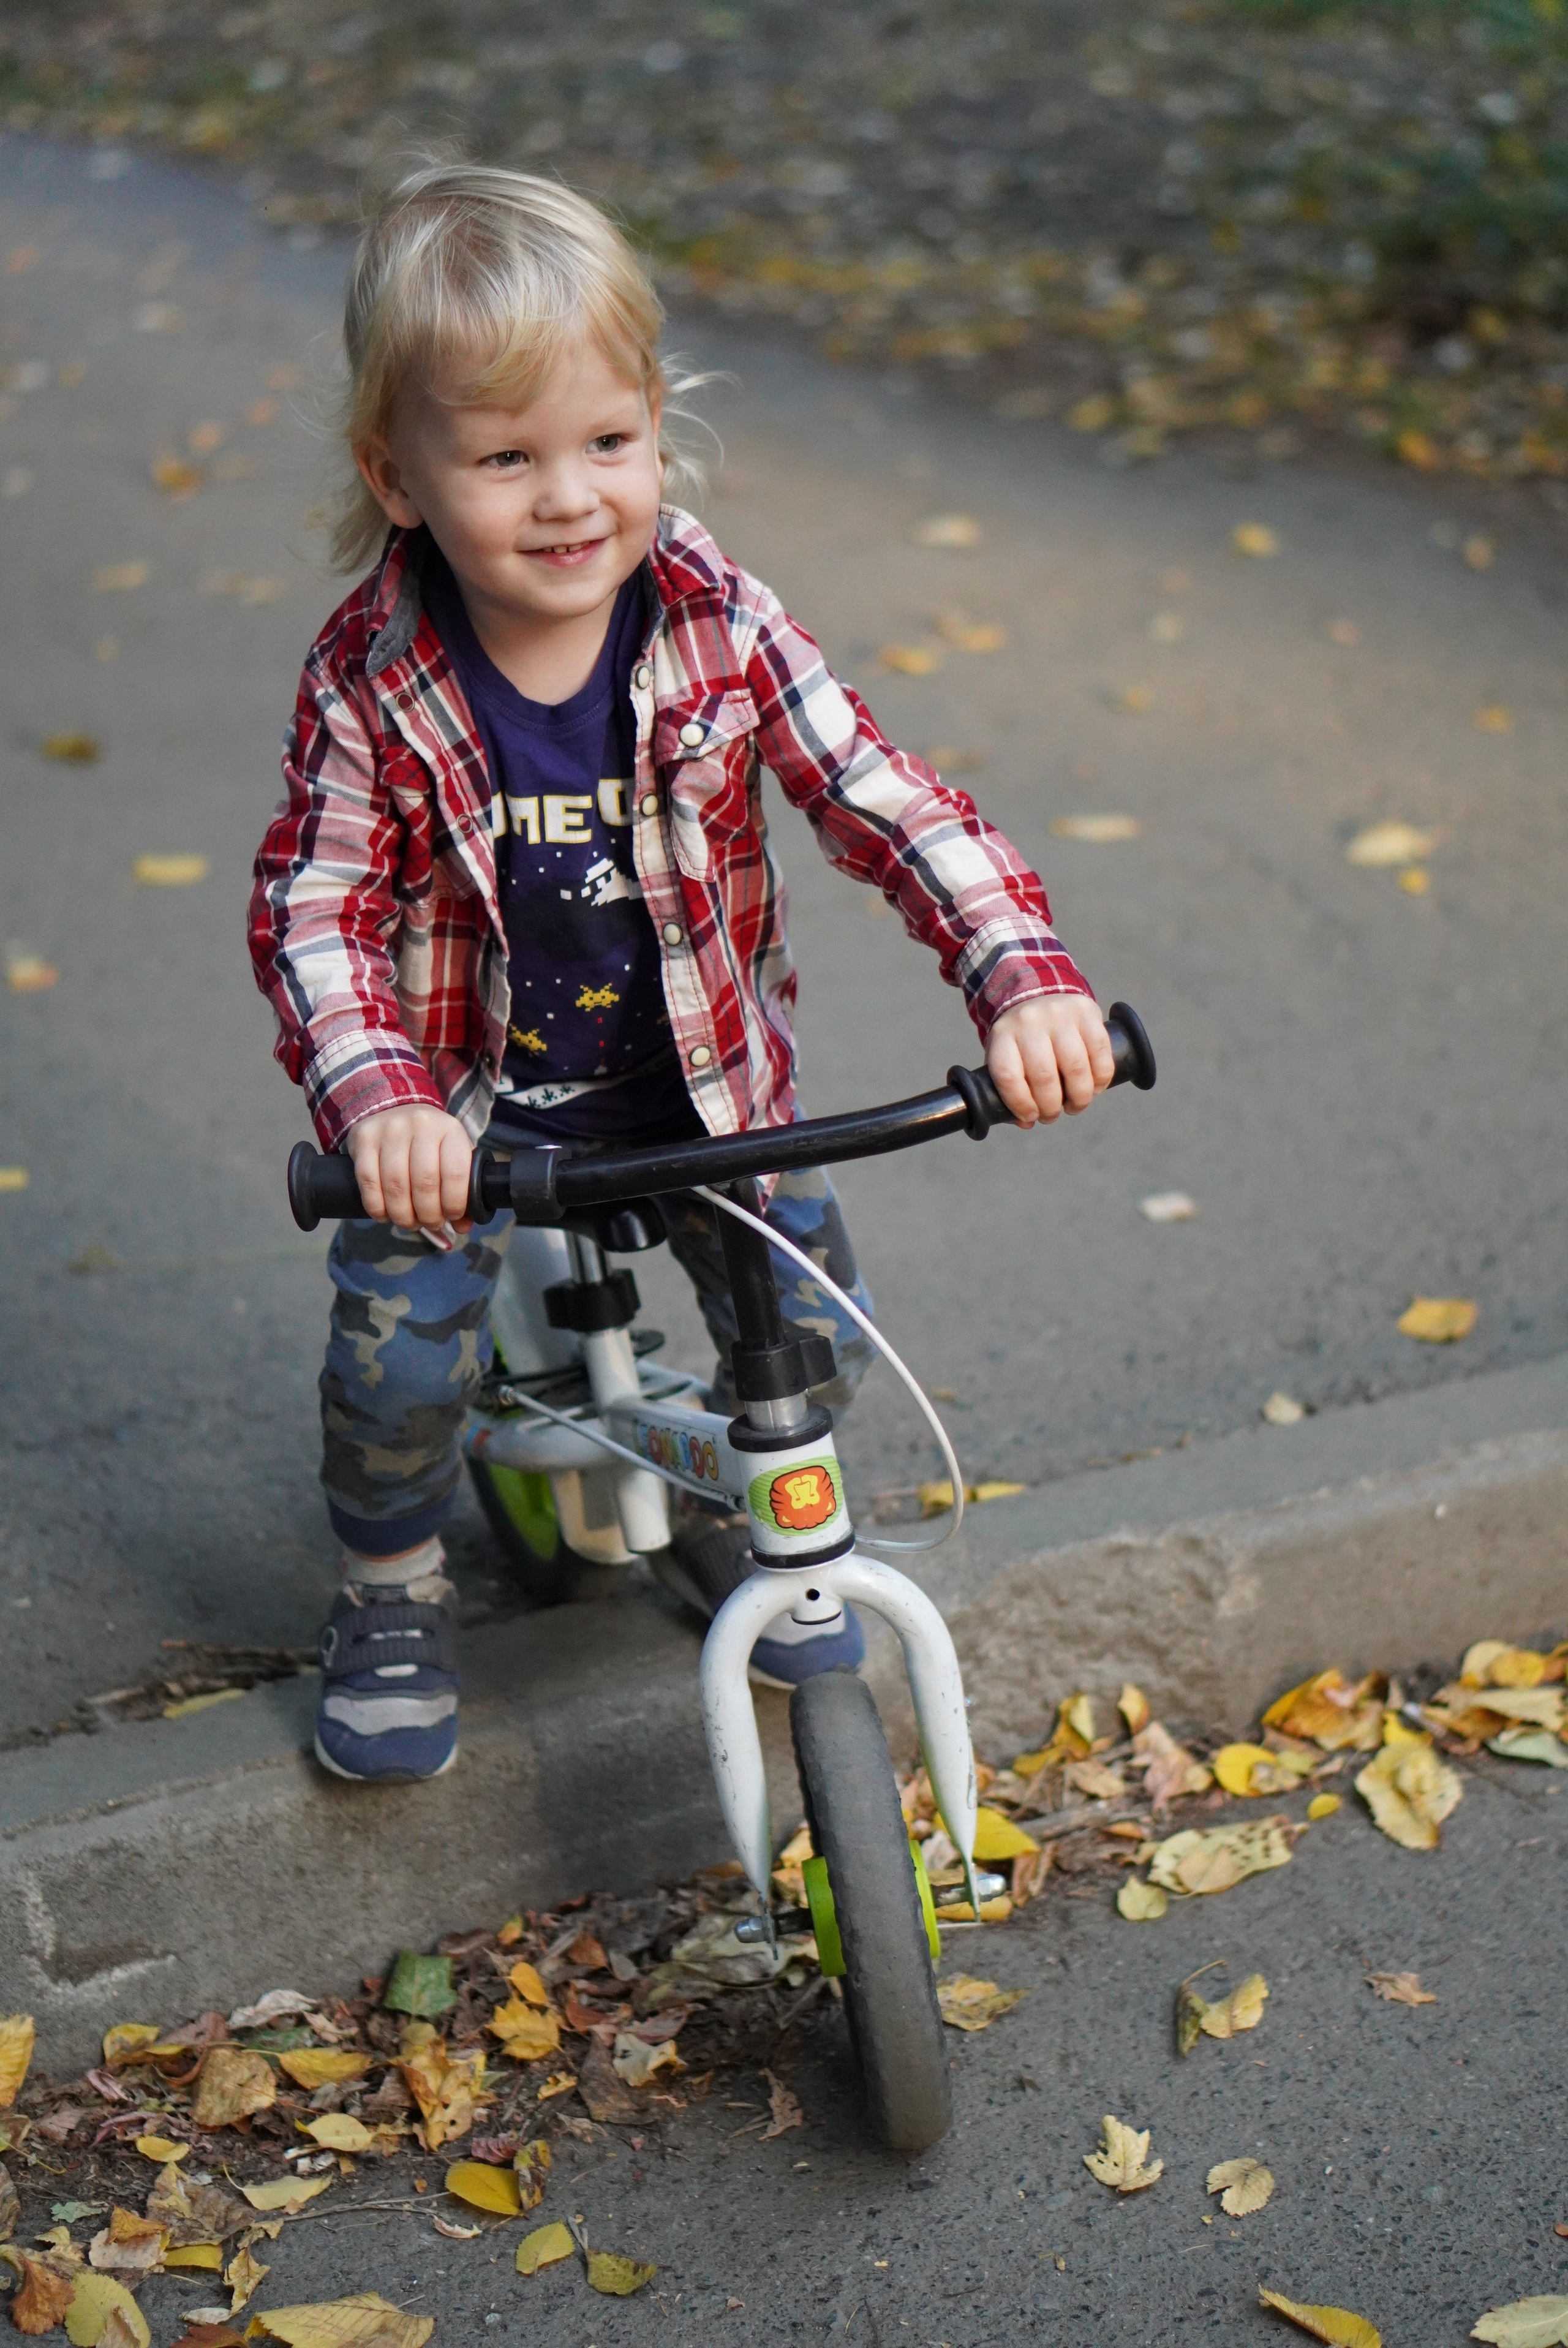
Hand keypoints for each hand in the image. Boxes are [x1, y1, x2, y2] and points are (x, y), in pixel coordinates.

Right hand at [347, 1105, 472, 1231]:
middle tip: (428, 1224)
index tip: (451, 1217)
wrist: (395, 1110)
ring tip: (408, 1223)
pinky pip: (368, 1181)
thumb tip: (463, 1227)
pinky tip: (384, 1215)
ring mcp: (390, 1129)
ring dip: (402, 1215)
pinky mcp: (364, 1138)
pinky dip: (376, 1207)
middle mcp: (421, 1124)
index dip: (454, 1204)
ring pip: (396, 1185)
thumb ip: (462, 1190)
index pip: (455, 1173)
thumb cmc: (430, 1143)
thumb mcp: (451, 1156)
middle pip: (424, 1183)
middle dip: (428, 1215)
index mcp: (450, 1129)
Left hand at [986, 996, 1112, 1125]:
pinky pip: (1101, 1052)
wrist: (1040, 990)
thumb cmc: (1021, 1036)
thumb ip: (1011, 1088)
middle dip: (1052, 1107)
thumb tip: (1027, 1122)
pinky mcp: (1086, 1012)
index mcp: (1003, 1035)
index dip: (1020, 1104)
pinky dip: (1101, 1078)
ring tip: (1075, 1105)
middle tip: (1053, 1115)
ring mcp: (1059, 1014)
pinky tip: (1096, 1088)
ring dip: (1079, 1097)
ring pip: (1076, 1067)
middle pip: (1044, 1076)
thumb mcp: (1005, 1054)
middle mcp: (1030, 1021)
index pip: (1008, 1076)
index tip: (1031, 1116)